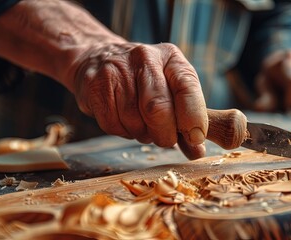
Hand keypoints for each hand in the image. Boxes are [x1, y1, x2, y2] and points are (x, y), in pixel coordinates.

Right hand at [69, 42, 207, 158]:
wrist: (98, 59)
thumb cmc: (144, 80)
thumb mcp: (171, 88)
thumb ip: (186, 118)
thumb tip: (196, 150)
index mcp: (170, 57)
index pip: (187, 88)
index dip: (193, 117)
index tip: (196, 138)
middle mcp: (144, 58)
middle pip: (158, 108)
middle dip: (165, 134)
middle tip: (166, 140)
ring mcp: (116, 70)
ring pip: (134, 120)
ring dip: (143, 134)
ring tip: (144, 126)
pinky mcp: (94, 85)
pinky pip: (112, 125)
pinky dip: (123, 133)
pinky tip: (126, 122)